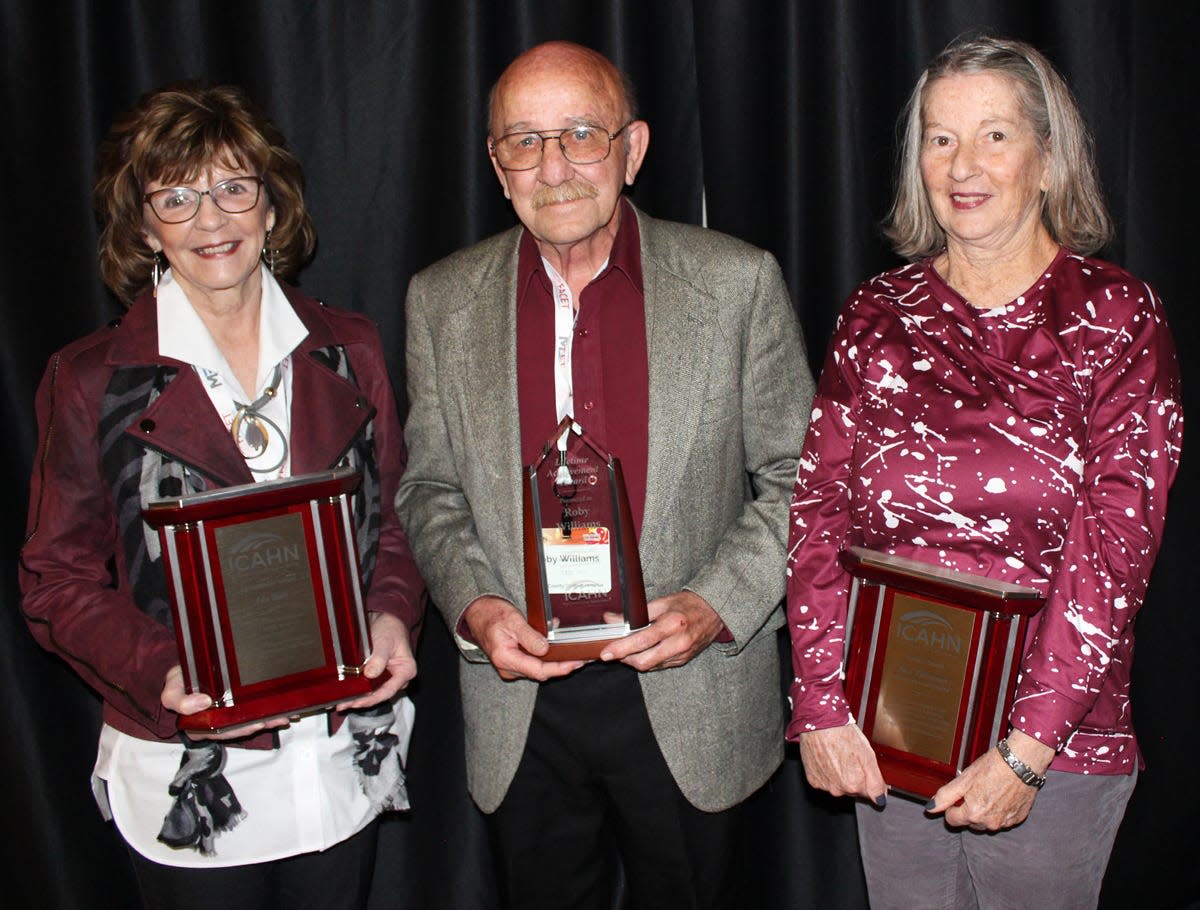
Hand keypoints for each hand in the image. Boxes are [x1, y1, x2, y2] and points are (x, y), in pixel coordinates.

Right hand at [161, 665, 287, 740]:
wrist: (185, 673)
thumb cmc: (179, 682)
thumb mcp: (171, 690)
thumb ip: (178, 701)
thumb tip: (204, 702)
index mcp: (198, 726)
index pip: (221, 733)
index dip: (238, 730)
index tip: (255, 725)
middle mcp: (215, 725)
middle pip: (240, 729)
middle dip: (259, 725)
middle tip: (275, 719)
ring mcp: (227, 717)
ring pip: (249, 722)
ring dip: (268, 720)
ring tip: (284, 716)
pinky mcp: (237, 708)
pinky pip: (253, 713)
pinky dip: (269, 712)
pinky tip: (284, 710)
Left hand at [337, 612, 416, 710]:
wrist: (386, 619)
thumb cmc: (390, 628)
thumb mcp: (384, 641)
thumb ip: (379, 658)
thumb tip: (370, 675)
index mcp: (406, 671)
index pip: (388, 691)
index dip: (371, 699)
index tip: (356, 702)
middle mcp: (398, 678)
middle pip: (379, 695)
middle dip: (361, 701)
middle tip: (343, 704)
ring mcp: (388, 678)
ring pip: (372, 693)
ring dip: (357, 698)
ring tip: (341, 703)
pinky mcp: (378, 676)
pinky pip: (368, 687)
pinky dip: (357, 691)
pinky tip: (345, 695)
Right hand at [464, 595, 585, 681]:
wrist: (477, 613)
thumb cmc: (492, 614)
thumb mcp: (512, 620)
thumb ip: (529, 636)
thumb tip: (545, 649)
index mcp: (505, 658)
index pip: (539, 671)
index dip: (560, 668)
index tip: (576, 663)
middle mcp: (508, 667)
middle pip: (541, 672)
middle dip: (562, 666)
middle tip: (581, 658)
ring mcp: (510, 667)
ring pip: (538, 669)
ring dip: (555, 662)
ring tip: (574, 653)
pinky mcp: (514, 662)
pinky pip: (533, 663)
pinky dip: (547, 657)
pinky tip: (558, 649)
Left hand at [598, 590, 723, 670]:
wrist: (715, 612)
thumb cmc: (688, 604)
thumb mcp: (662, 602)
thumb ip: (635, 613)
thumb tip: (611, 619)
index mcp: (672, 624)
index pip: (641, 641)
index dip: (621, 648)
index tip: (606, 653)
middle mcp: (678, 643)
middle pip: (644, 661)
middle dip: (625, 659)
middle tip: (614, 651)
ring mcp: (682, 655)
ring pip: (650, 666)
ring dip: (635, 660)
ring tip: (628, 649)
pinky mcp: (683, 661)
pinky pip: (659, 666)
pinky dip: (648, 660)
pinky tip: (644, 651)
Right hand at [798, 722, 886, 804]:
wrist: (820, 723)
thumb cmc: (843, 734)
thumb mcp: (868, 756)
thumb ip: (876, 782)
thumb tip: (880, 799)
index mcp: (854, 785)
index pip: (868, 793)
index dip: (867, 778)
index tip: (862, 766)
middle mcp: (838, 790)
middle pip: (852, 790)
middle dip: (853, 776)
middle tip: (849, 757)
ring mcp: (824, 785)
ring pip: (838, 786)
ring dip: (839, 775)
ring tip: (837, 756)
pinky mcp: (813, 780)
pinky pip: (824, 781)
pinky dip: (827, 773)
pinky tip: (827, 759)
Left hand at [927, 729, 1054, 830]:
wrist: (1022, 762)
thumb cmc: (994, 767)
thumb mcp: (964, 779)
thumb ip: (945, 796)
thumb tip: (930, 808)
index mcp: (973, 814)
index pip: (952, 820)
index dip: (952, 807)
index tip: (958, 796)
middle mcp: (989, 823)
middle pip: (969, 822)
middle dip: (968, 809)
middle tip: (975, 789)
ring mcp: (1005, 822)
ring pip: (986, 822)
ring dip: (984, 811)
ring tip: (989, 790)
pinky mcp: (1018, 818)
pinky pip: (1002, 819)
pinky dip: (999, 810)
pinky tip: (1002, 794)